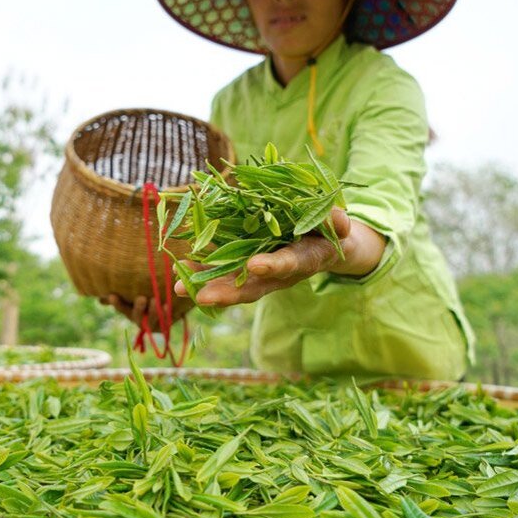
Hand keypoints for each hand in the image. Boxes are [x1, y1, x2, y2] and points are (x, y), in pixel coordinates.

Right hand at [98, 294, 182, 327]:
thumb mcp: (132, 293)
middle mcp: (140, 319)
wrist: (166, 309)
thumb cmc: (145, 296)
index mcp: (129, 311)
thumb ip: (120, 291)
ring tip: (155, 300)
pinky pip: (165, 322)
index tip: (112, 295)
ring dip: (153, 311)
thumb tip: (101, 294)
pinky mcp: (164, 325)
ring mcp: (152, 324)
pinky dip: (165, 314)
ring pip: (151, 321)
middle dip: (138, 308)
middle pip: (136, 316)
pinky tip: (166, 305)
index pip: (121, 308)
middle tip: (141, 298)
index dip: (117, 303)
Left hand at [174, 207, 381, 305]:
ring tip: (180, 287)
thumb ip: (336, 221)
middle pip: (255, 287)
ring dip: (208, 287)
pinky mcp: (249, 270)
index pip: (291, 264)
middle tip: (203, 296)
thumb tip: (338, 220)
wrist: (327, 245)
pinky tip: (180, 272)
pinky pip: (224, 274)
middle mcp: (282, 274)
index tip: (256, 265)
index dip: (275, 265)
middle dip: (229, 292)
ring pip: (235, 286)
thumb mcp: (337, 222)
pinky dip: (203, 273)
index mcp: (306, 259)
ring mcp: (264, 275)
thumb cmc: (329, 228)